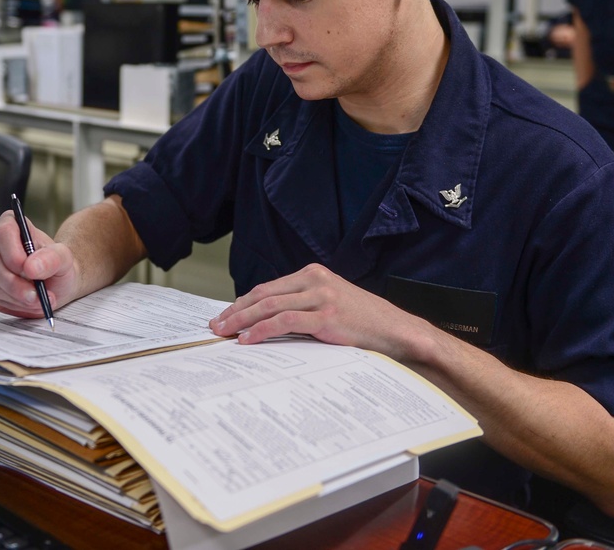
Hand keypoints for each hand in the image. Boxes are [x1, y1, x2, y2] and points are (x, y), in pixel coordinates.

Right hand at [0, 210, 80, 317]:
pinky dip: (13, 305)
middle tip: (36, 296)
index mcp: (10, 223)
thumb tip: (31, 267)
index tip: (30, 272)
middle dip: (15, 284)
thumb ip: (52, 258)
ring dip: (17, 298)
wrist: (54, 280)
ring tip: (39, 300)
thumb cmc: (56, 264)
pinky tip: (28, 303)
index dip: (14, 255)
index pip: (3, 233)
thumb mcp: (64, 258)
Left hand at [208, 263, 428, 360]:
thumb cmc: (363, 323)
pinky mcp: (327, 316)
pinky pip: (285, 321)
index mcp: (313, 274)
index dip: (242, 303)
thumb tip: (266, 320)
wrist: (397, 332)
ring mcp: (321, 296)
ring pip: (269, 306)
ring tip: (224, 333)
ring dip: (242, 320)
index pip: (267, 287)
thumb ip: (303, 305)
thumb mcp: (331, 304)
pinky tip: (248, 340)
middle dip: (235, 311)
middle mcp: (315, 280)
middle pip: (263, 294)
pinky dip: (262, 330)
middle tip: (216, 326)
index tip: (225, 316)